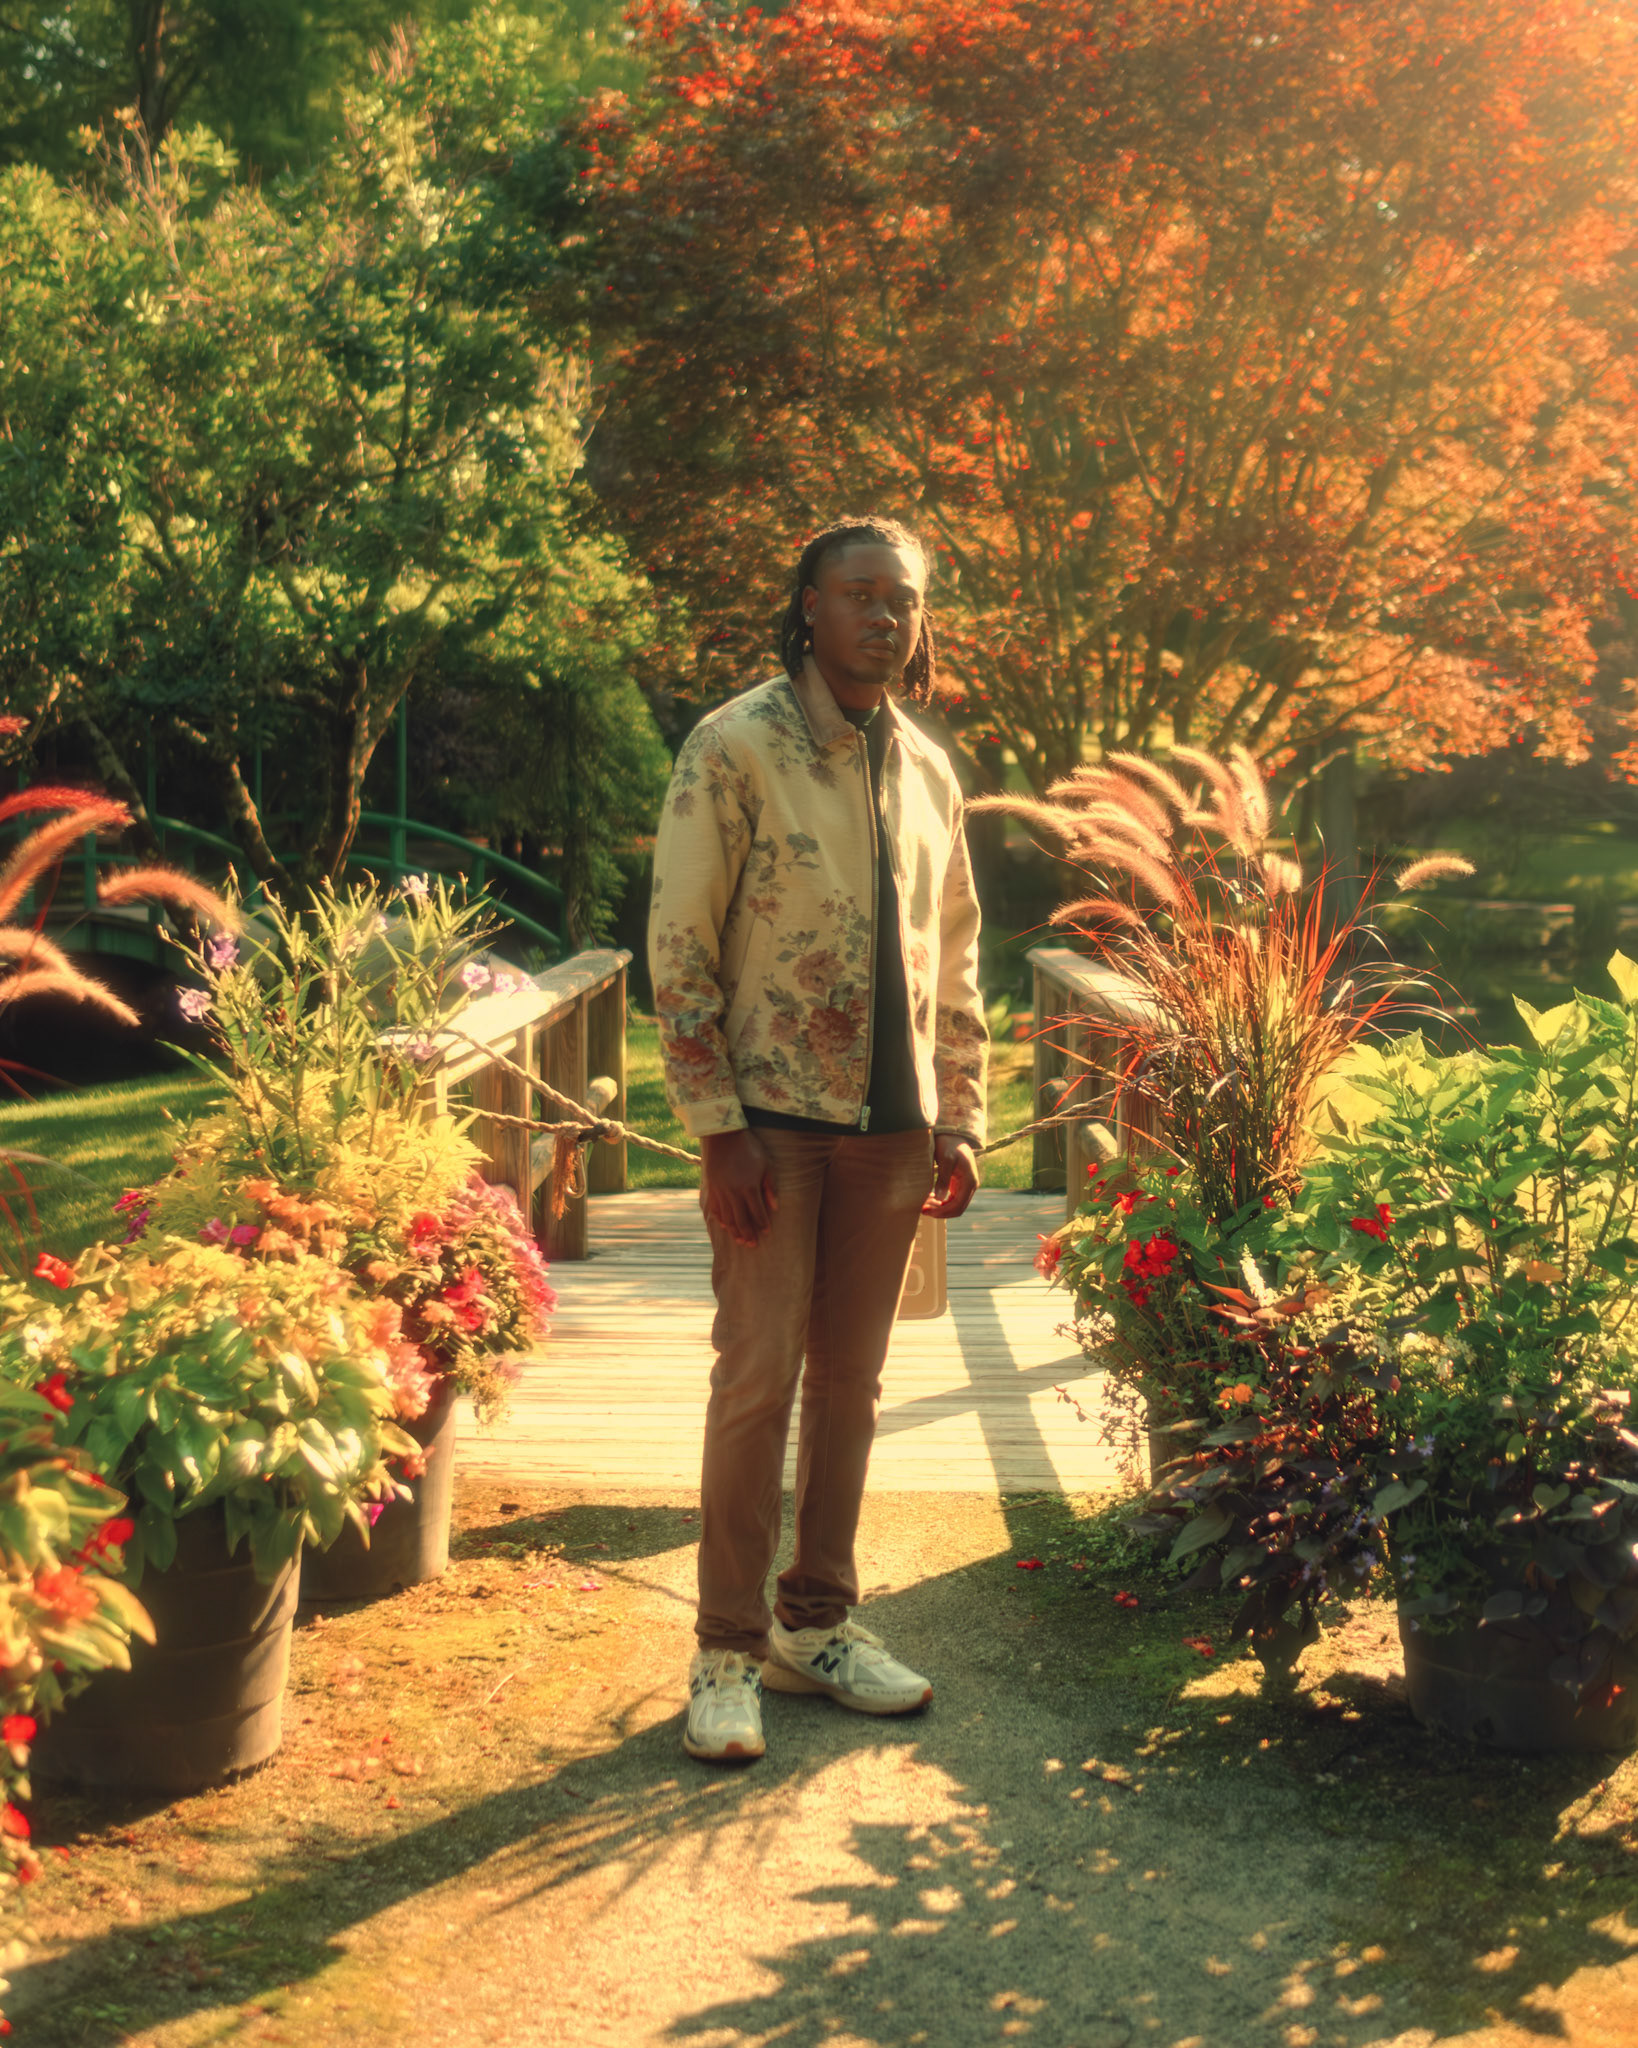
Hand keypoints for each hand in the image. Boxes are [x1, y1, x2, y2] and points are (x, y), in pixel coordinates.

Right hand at [701, 1129, 778, 1246]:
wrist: (723, 1136)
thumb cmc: (749, 1149)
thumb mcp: (766, 1165)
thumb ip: (770, 1187)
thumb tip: (775, 1208)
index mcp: (749, 1187)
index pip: (758, 1213)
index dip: (763, 1225)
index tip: (766, 1233)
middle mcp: (734, 1193)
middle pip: (742, 1220)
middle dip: (748, 1234)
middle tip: (752, 1245)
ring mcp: (721, 1191)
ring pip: (728, 1218)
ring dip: (735, 1231)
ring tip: (740, 1241)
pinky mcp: (712, 1188)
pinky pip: (716, 1209)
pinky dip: (722, 1220)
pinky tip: (726, 1226)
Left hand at [923, 1133, 978, 1219]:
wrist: (953, 1134)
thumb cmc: (949, 1144)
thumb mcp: (945, 1160)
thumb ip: (943, 1179)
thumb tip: (939, 1198)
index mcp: (970, 1182)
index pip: (958, 1206)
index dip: (942, 1212)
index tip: (927, 1210)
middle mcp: (970, 1186)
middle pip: (957, 1209)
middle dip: (940, 1212)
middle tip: (922, 1210)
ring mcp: (965, 1186)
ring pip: (953, 1206)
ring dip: (939, 1208)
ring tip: (923, 1205)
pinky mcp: (958, 1184)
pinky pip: (951, 1199)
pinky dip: (940, 1202)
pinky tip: (928, 1199)